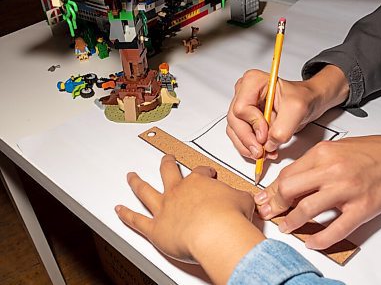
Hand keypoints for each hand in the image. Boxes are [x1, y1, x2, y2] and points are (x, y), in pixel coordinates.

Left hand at [115, 154, 264, 284]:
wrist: (218, 233)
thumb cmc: (230, 217)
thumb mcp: (244, 201)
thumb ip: (242, 198)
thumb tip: (250, 199)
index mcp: (199, 182)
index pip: (201, 172)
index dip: (205, 172)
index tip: (208, 174)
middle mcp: (179, 191)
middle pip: (169, 171)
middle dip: (167, 163)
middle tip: (165, 158)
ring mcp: (165, 208)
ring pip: (146, 191)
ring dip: (136, 183)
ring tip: (130, 177)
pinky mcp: (156, 228)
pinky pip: (137, 220)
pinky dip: (126, 215)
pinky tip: (118, 210)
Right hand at [227, 66, 348, 159]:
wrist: (309, 101)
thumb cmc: (303, 97)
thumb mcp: (297, 109)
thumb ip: (282, 128)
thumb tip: (268, 145)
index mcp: (253, 82)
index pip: (241, 108)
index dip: (253, 124)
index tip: (266, 133)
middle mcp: (244, 93)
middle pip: (235, 121)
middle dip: (248, 139)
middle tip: (261, 151)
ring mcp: (243, 107)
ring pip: (234, 131)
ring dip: (248, 146)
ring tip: (264, 153)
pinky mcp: (246, 120)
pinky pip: (240, 137)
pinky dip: (251, 147)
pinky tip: (265, 151)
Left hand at [254, 126, 380, 249]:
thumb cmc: (372, 152)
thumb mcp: (337, 148)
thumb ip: (313, 163)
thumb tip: (289, 181)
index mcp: (324, 152)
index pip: (287, 173)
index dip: (272, 189)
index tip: (265, 197)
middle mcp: (333, 169)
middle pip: (290, 189)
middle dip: (275, 205)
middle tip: (270, 212)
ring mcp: (348, 190)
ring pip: (307, 209)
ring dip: (291, 222)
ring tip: (286, 227)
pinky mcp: (362, 208)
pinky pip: (335, 229)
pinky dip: (320, 239)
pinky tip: (312, 242)